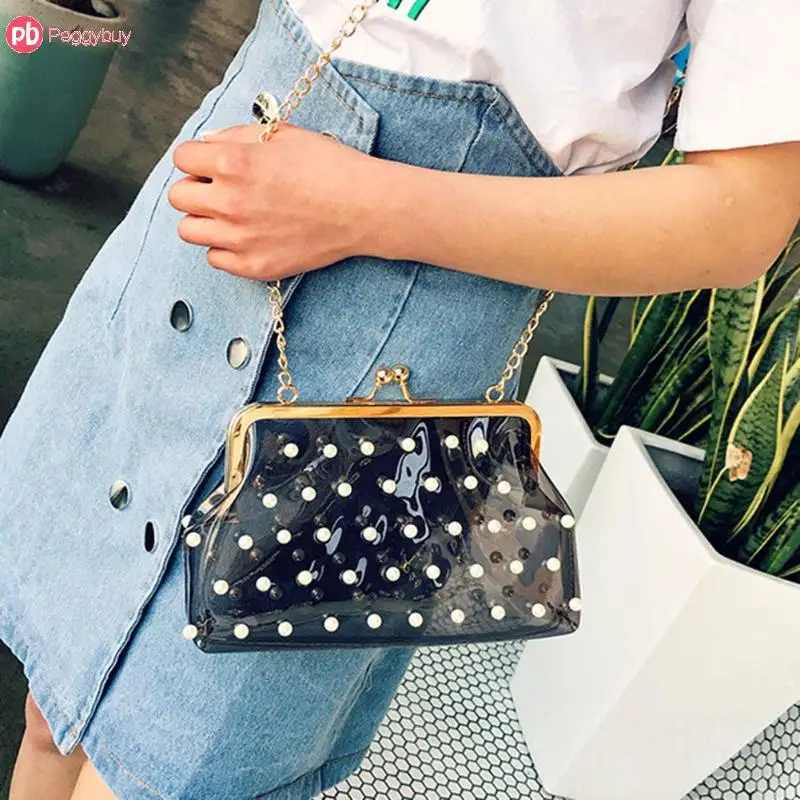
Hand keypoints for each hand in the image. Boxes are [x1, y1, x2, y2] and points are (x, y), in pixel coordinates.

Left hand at [168, 124, 376, 280]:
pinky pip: (215, 259)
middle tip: (222, 189)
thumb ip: (237, 137)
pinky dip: (225, 248)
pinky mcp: (254, 266)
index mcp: (232, 163)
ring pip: (189, 231)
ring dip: (205, 220)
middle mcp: (229, 202)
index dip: (197, 159)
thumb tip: (207, 145)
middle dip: (197, 189)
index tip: (214, 164)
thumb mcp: (282, 134)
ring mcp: (240, 239)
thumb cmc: (329, 166)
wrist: (363, 208)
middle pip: (179, 197)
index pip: (182, 158)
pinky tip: (247, 236)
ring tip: (231, 215)